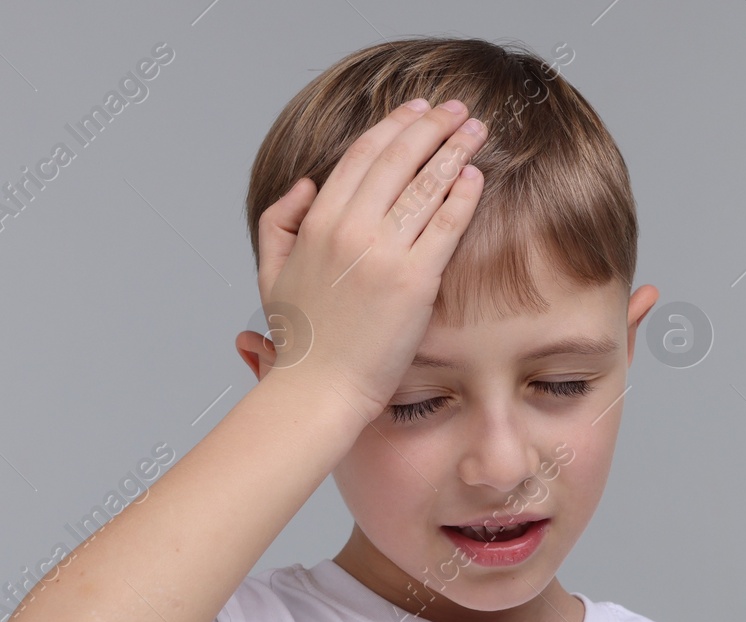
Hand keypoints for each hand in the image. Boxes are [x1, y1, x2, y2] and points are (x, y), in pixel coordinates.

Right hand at [250, 98, 488, 412]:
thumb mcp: (270, 273)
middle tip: (455, 109)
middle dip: (431, 126)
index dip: (393, 126)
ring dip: (454, 150)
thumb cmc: (301, 340)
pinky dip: (462, 195)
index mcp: (317, 223)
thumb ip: (280, 221)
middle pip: (398, 159)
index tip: (416, 111)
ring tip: (475, 131)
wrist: (318, 389)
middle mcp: (350, 230)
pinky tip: (475, 175)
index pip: (361, 156)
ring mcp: (384, 254)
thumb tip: (307, 185)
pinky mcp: (415, 282)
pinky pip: (445, 225)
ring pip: (425, 185)